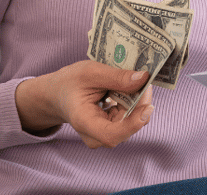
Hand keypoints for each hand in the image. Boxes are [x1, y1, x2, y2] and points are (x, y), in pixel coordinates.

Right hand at [15, 60, 154, 148]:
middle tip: (144, 80)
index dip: (133, 124)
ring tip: (132, 81)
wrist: (58, 94)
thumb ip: (116, 76)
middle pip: (125, 127)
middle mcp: (94, 135)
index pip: (111, 135)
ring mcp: (103, 135)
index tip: (148, 107)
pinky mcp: (112, 129)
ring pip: (131, 122)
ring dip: (138, 101)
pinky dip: (133, 102)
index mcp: (83, 122)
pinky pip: (129, 118)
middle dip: (140, 104)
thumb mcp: (90, 72)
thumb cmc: (70, 82)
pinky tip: (127, 89)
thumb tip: (144, 78)